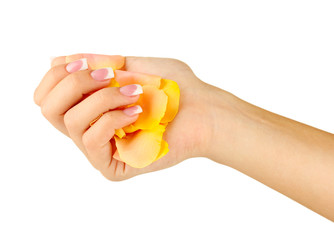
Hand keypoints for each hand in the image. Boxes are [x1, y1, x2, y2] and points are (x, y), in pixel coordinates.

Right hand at [34, 54, 218, 180]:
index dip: (57, 75)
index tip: (85, 62)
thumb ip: (95, 64)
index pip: (49, 94)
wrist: (204, 111)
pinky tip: (137, 113)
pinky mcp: (113, 166)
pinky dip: (112, 118)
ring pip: (70, 121)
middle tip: (107, 74)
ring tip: (134, 93)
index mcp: (90, 106)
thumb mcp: (132, 66)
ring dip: (100, 98)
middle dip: (73, 83)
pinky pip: (92, 140)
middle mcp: (90, 128)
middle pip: (48, 108)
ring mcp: (100, 149)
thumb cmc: (173, 88)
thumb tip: (58, 61)